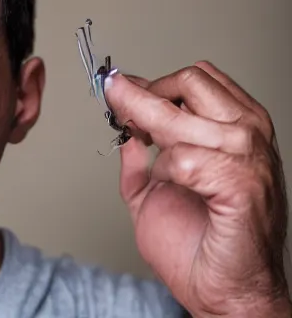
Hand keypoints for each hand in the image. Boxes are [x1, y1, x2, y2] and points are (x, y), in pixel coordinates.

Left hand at [105, 61, 290, 316]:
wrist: (225, 292)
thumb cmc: (200, 247)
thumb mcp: (154, 190)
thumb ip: (139, 157)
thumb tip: (121, 127)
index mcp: (236, 129)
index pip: (197, 77)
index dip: (152, 82)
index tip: (119, 91)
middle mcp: (249, 136)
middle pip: (189, 81)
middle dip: (143, 95)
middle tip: (120, 109)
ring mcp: (249, 158)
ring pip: (180, 116)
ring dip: (151, 129)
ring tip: (151, 157)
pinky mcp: (241, 187)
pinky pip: (184, 159)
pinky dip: (166, 171)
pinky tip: (174, 187)